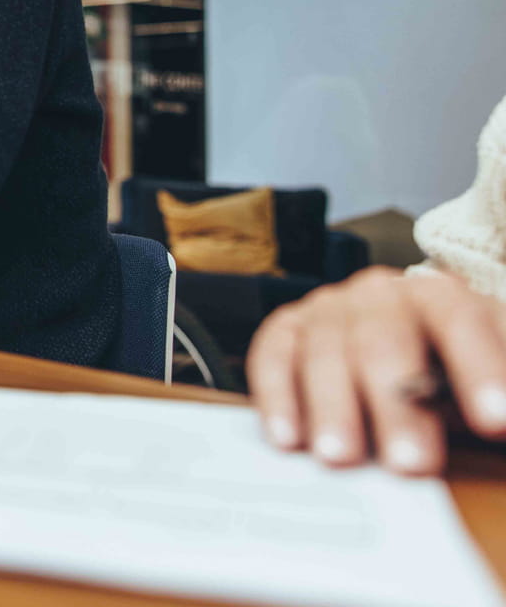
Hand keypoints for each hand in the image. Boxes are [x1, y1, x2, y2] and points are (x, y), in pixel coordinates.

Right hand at [248, 266, 505, 474]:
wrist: (407, 350)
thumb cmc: (451, 376)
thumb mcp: (489, 382)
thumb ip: (498, 398)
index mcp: (440, 296)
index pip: (459, 320)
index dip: (478, 368)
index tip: (496, 422)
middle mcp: (380, 294)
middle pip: (383, 339)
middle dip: (397, 404)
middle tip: (412, 463)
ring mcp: (328, 309)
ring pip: (325, 349)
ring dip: (333, 407)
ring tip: (343, 458)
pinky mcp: (287, 330)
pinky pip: (274, 356)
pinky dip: (278, 396)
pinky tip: (288, 437)